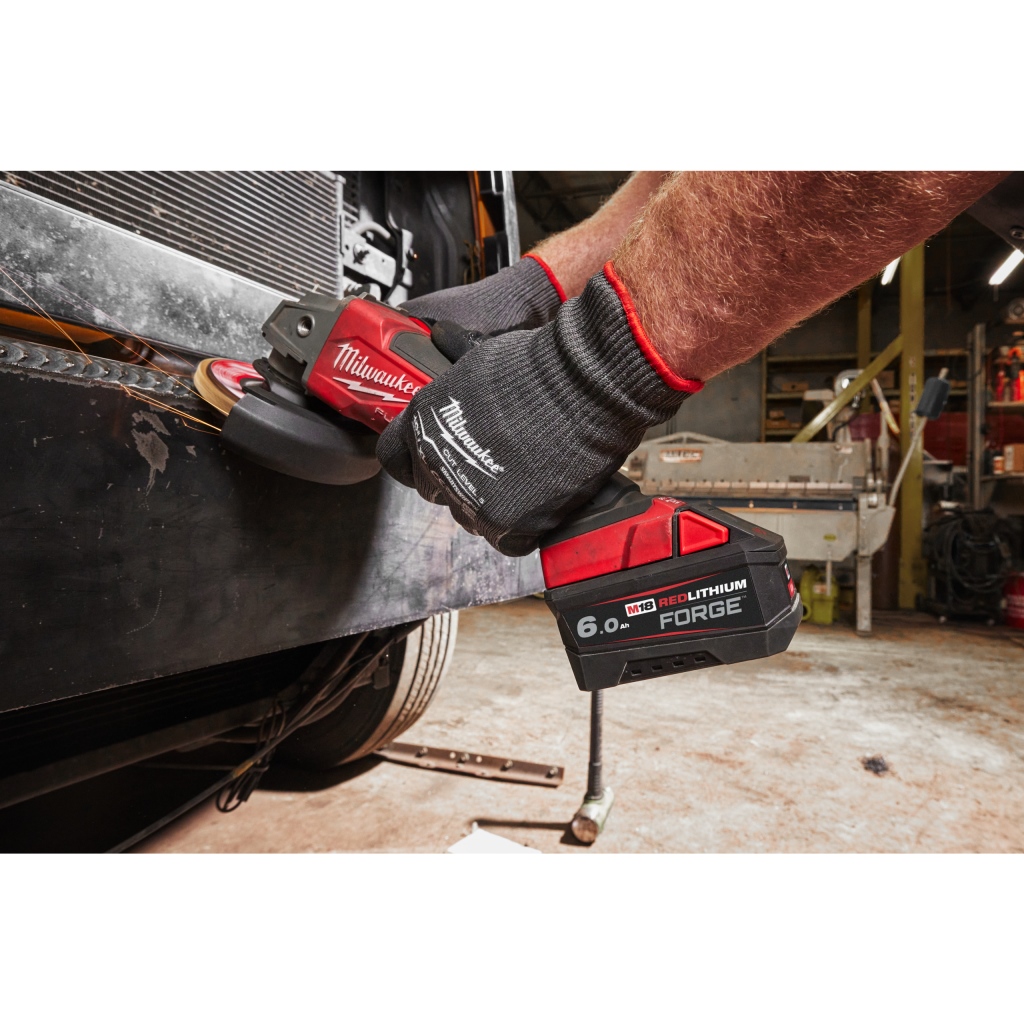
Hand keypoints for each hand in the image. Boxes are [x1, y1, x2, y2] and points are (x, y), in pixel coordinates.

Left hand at [378, 265, 701, 555]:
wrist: (583, 386)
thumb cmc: (537, 366)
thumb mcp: (477, 359)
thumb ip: (452, 376)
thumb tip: (442, 339)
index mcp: (421, 426)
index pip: (395, 460)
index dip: (418, 457)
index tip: (440, 454)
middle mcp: (437, 467)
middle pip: (435, 492)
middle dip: (459, 480)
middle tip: (494, 463)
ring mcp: (471, 501)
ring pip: (471, 519)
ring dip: (492, 504)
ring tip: (525, 478)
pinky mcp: (508, 525)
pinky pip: (508, 541)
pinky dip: (525, 527)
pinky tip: (541, 499)